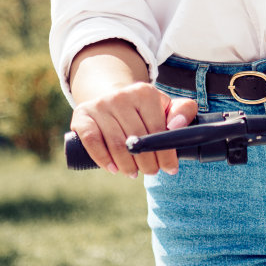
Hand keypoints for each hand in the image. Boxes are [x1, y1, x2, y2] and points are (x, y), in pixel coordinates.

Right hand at [70, 82, 197, 177]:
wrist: (110, 96)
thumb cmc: (143, 109)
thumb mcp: (165, 106)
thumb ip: (183, 111)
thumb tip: (177, 126)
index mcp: (145, 92)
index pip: (158, 129)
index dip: (165, 153)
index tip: (170, 169)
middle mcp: (121, 95)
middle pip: (137, 139)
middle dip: (147, 163)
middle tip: (150, 172)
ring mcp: (100, 105)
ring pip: (116, 144)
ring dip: (127, 165)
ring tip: (133, 173)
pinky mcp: (82, 115)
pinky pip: (92, 141)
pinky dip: (103, 159)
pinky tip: (113, 169)